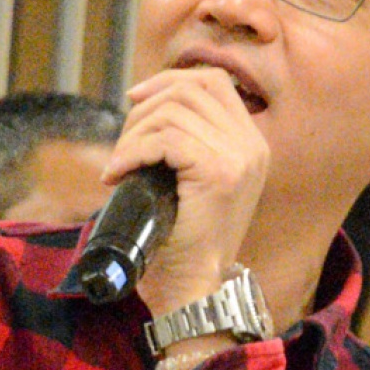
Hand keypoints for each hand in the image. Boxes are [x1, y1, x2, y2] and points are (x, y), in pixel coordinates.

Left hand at [104, 68, 269, 318]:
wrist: (192, 289)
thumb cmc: (180, 242)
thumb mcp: (189, 183)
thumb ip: (183, 144)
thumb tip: (144, 105)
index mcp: (250, 144)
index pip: (212, 82)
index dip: (169, 81)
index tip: (135, 99)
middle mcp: (251, 146)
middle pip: (191, 89)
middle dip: (145, 108)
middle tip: (122, 145)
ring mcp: (239, 158)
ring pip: (174, 112)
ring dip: (134, 134)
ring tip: (119, 166)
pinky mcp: (218, 173)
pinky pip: (166, 139)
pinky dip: (133, 151)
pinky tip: (118, 173)